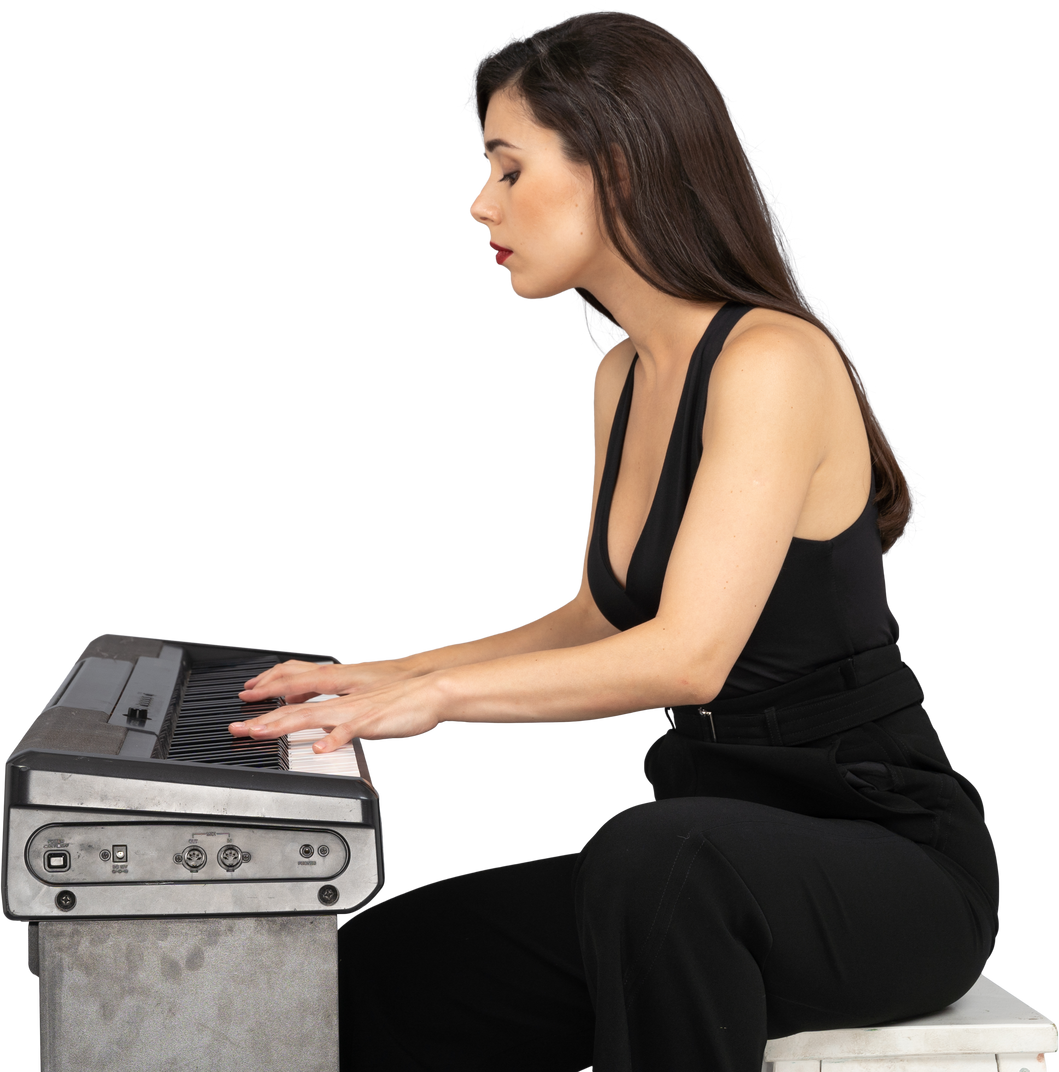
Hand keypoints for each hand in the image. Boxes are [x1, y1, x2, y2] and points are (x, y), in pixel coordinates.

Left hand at [228, 661, 443, 750]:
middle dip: (264, 718)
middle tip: (238, 727)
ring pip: (312, 714)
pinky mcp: (371, 720)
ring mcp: (354, 708)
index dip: (269, 701)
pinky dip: (334, 738)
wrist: (429, 690)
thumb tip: (322, 724)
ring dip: (284, 724)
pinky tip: (321, 748)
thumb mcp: (362, 702)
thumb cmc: (400, 697)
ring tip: (261, 732)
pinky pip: (349, 730)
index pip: (296, 695)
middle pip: (294, 707)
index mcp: (338, 693)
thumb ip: (339, 712)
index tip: (246, 709)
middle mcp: (340, 698)